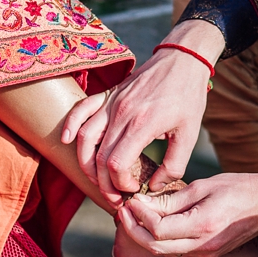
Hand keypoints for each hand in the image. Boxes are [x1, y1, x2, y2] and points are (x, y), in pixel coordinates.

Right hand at [62, 20, 223, 205]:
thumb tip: (154, 186)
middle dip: (103, 184)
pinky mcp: (108, 94)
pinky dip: (71, 125)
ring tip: (97, 180)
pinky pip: (81, 109)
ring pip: (85, 138)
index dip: (120, 184)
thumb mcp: (190, 135)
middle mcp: (121, 113)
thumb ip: (174, 166)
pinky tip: (67, 141)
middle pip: (98, 157)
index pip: (116, 164)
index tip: (133, 189)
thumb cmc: (188, 96)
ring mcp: (111, 102)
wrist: (182, 59)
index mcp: (142, 124)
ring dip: (86, 164)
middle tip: (115, 197)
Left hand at [117, 171, 257, 256]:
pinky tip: (154, 222)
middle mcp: (204, 246)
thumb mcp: (203, 186)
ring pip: (164, 251)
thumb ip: (171, 200)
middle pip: (156, 247)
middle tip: (123, 211)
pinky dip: (160, 238)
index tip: (132, 200)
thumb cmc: (238, 188)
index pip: (158, 230)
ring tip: (134, 215)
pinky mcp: (208, 254)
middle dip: (134, 230)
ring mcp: (207, 253)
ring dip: (145, 235)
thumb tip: (142, 203)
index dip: (140, 217)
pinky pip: (176, 250)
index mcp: (203, 226)